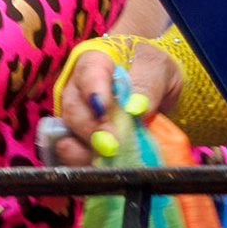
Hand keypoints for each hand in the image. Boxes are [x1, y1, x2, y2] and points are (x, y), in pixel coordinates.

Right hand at [51, 42, 180, 166]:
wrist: (152, 82)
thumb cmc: (150, 69)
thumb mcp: (157, 68)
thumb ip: (148, 84)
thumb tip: (137, 108)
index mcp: (95, 60)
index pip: (89, 72)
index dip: (93, 91)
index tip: (102, 108)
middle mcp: (77, 86)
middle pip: (74, 107)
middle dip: (91, 128)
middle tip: (111, 144)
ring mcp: (75, 112)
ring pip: (69, 131)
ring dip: (85, 148)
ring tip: (104, 159)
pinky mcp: (79, 136)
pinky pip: (72, 150)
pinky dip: (81, 161)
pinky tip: (94, 167)